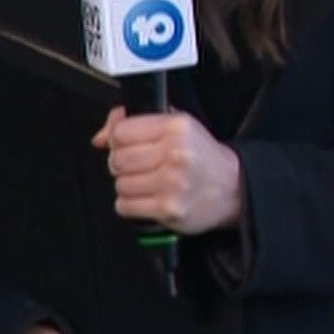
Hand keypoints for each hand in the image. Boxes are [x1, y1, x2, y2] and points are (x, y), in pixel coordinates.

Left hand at [90, 106, 241, 235]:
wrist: (234, 188)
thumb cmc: (200, 156)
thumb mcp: (174, 126)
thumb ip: (133, 123)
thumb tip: (100, 137)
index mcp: (176, 128)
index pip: (121, 132)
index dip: (117, 139)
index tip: (125, 145)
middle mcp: (175, 155)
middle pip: (118, 159)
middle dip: (122, 164)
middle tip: (138, 166)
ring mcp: (172, 185)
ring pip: (120, 183)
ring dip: (128, 185)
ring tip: (147, 182)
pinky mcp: (168, 210)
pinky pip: (125, 206)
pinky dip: (130, 203)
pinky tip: (147, 197)